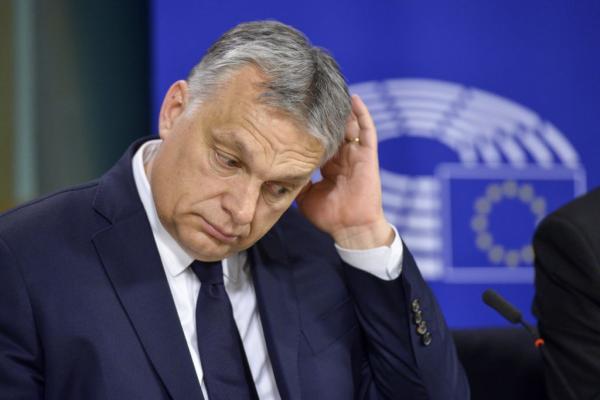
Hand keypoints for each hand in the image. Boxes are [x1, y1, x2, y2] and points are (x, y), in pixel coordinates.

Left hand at [296, 95, 393, 248]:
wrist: (350, 228)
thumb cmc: (329, 216)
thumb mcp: (305, 195)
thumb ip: (296, 179)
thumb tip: (278, 166)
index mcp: (330, 167)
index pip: (320, 141)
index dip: (310, 128)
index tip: (296, 111)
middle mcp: (343, 157)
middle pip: (334, 129)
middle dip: (325, 114)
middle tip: (311, 93)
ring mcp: (356, 155)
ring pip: (349, 126)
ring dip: (341, 110)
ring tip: (330, 89)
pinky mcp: (368, 155)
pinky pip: (367, 131)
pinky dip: (362, 114)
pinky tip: (354, 99)